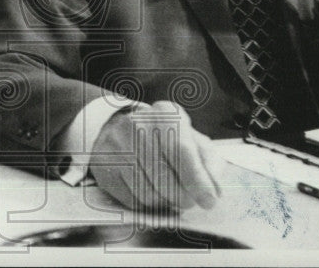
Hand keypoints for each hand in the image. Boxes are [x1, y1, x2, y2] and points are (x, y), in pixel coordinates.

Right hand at [88, 101, 223, 212]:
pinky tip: (149, 190)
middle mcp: (138, 125)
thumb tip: (214, 191)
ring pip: (148, 193)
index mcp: (165, 114)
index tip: (209, 200)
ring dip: (163, 202)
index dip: (198, 181)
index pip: (183, 151)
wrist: (120, 127)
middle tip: (188, 200)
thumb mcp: (190, 139)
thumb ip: (208, 162)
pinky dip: (145, 204)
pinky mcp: (104, 164)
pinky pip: (131, 199)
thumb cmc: (162, 137)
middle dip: (182, 197)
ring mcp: (117, 144)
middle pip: (165, 178)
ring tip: (167, 193)